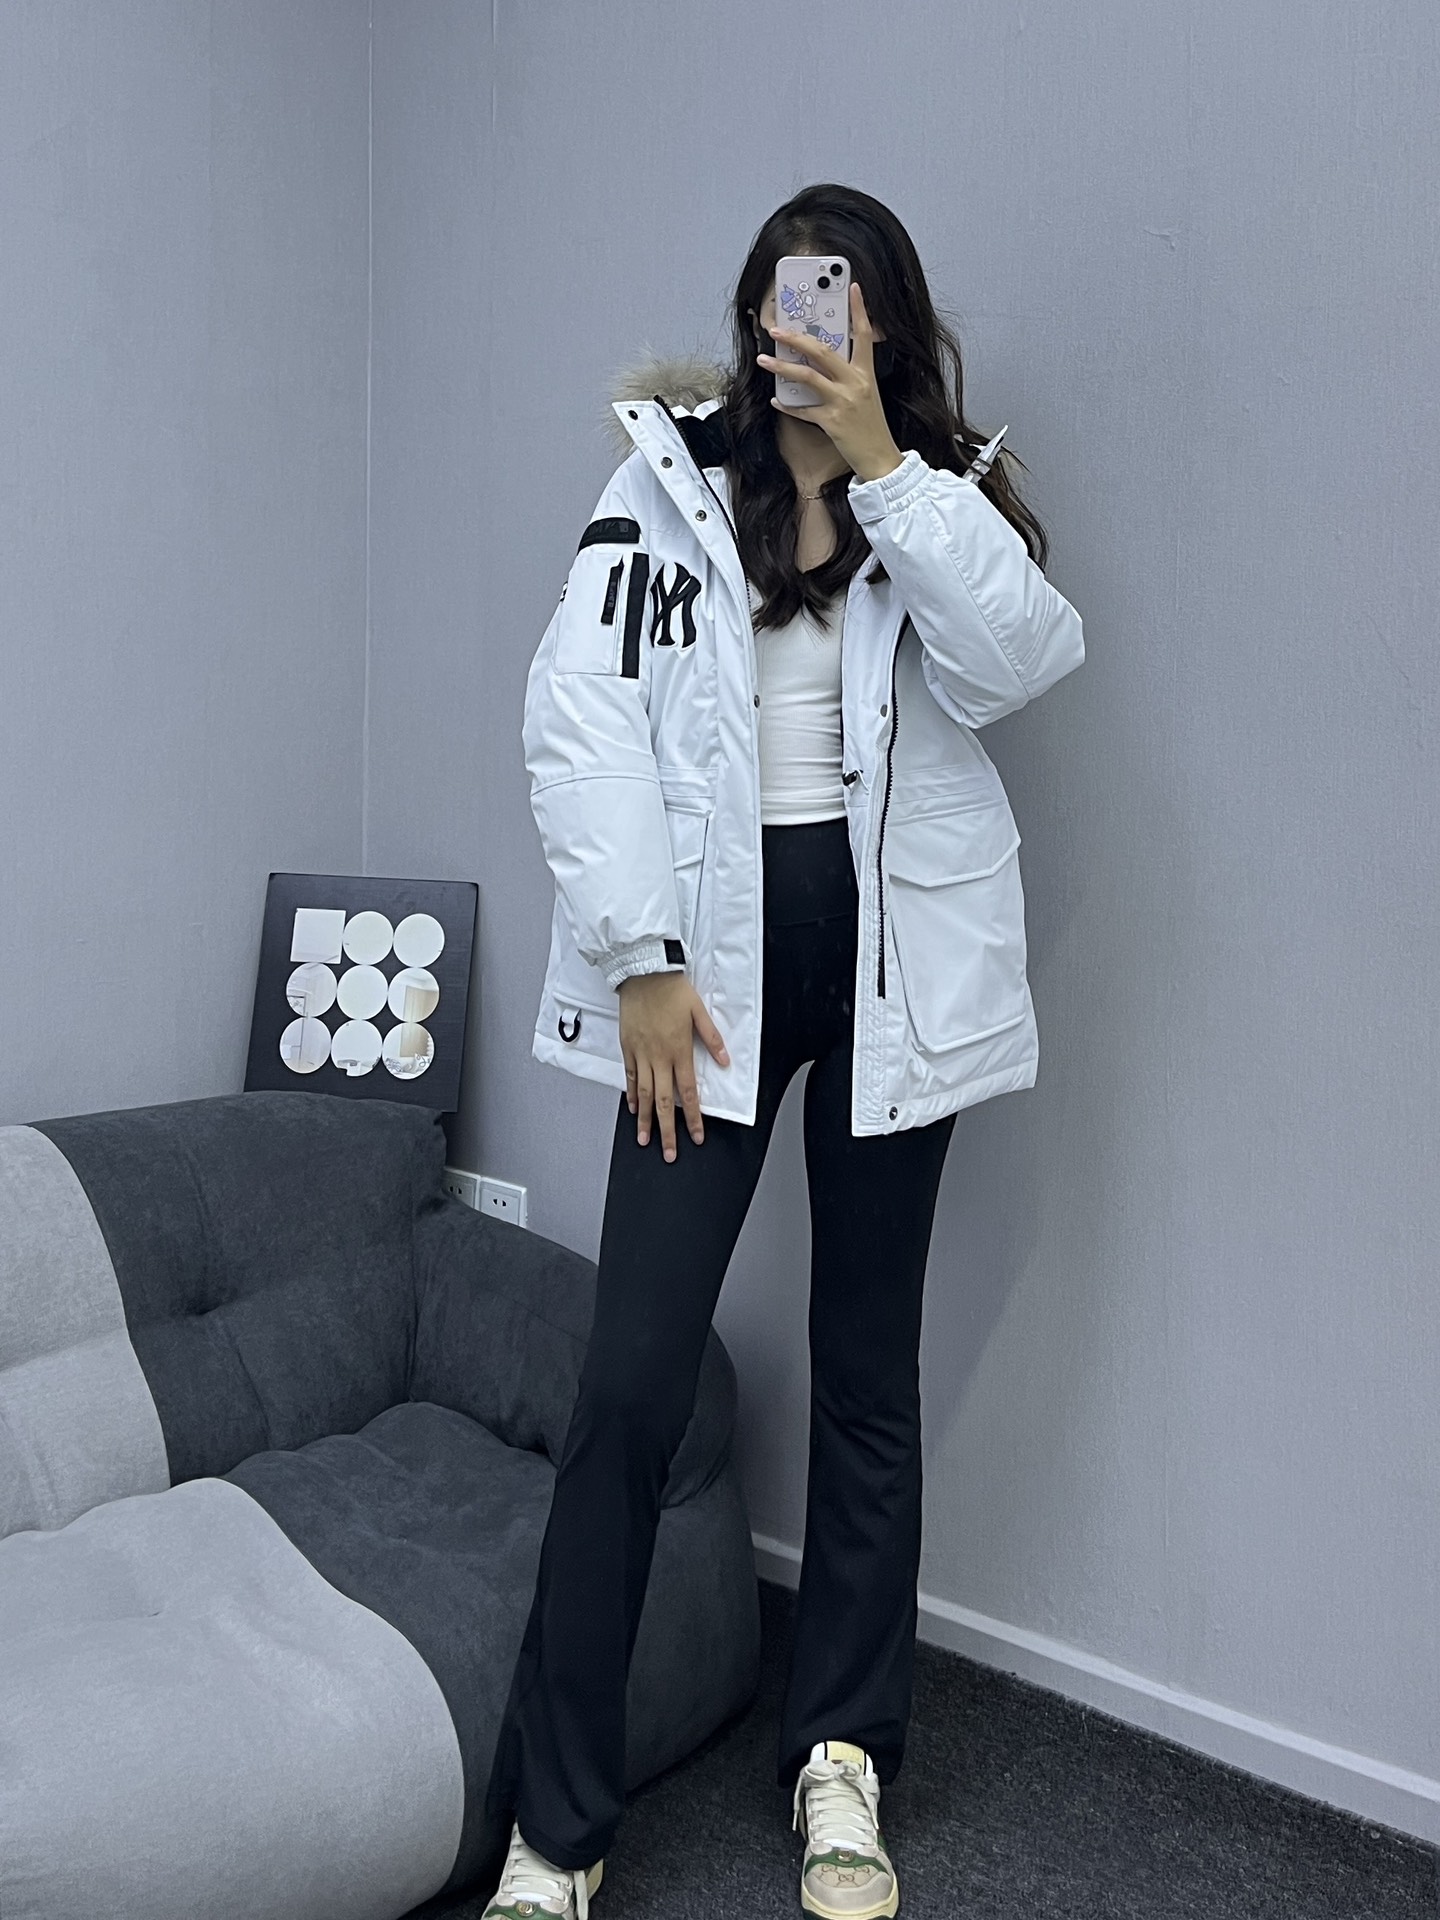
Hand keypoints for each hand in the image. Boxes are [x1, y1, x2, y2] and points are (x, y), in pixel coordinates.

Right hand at [618, 971, 729, 1161]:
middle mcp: (659, 1056)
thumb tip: (725, 1060)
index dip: (693, 1118)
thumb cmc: (671, 989)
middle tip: (668, 1153)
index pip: (688, 1092)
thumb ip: (713, 1038)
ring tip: (645, 1140)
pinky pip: (631, 1076)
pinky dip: (633, 1094)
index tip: (696, 1136)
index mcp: (679, 1050)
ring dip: (646, 1120)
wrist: (642, 972)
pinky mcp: (628, 1047)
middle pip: (664, 1101)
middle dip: (667, 1130)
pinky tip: (634, 1109)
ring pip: (645, 1094)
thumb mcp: (699, 1011)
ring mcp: (641, 1053)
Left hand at [757, 281, 904, 483]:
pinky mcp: (831, 421)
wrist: (880, 458)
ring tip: (764, 361)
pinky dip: (788, 405)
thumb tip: (823, 365)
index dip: (859, 310)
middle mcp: (855, 383)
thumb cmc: (871, 427)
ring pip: (807, 376)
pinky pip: (804, 409)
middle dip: (797, 338)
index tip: (853, 289)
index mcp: (866, 374)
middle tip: (777, 330)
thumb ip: (849, 377)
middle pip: (823, 352)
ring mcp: (843, 401)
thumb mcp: (867, 395)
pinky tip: (777, 400)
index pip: (864, 335)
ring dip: (782, 367)